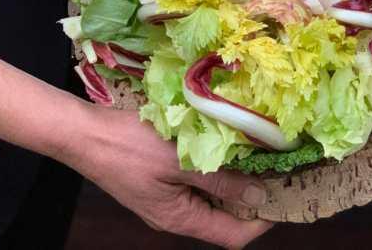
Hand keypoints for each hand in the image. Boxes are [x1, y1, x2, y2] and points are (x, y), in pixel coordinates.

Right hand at [64, 105, 272, 247]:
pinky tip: (226, 149)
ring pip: (211, 198)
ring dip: (233, 182)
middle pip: (223, 219)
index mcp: (180, 218)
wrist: (86, 134)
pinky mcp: (160, 180)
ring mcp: (167, 198)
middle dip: (251, 199)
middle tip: (276, 170)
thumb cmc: (129, 147)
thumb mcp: (179, 162)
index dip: (262, 222)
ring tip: (256, 157)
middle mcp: (175, 215)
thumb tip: (259, 197)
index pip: (232, 236)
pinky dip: (215, 170)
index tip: (285, 197)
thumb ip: (220, 182)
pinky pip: (196, 182)